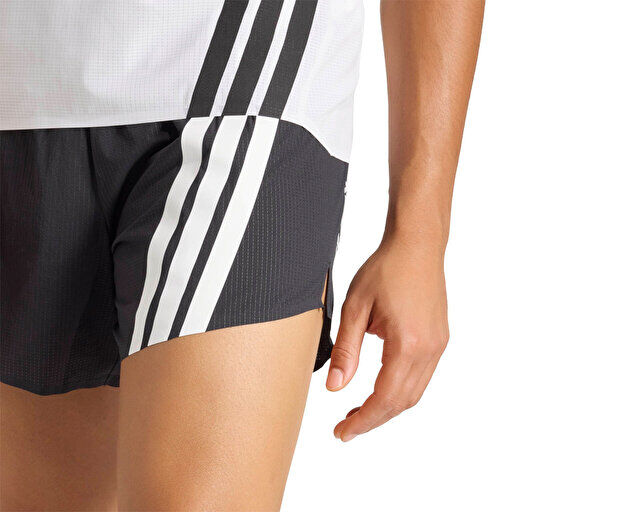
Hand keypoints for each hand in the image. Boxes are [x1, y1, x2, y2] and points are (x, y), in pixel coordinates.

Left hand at [326, 235, 448, 441]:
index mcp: (408, 344)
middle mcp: (429, 349)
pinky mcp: (439, 339)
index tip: (342, 432)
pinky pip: (421, 377)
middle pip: (402, 402)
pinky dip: (400, 391)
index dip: (362, 420)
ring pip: (414, 393)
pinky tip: (380, 388)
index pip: (384, 398)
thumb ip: (346, 350)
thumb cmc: (386, 269)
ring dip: (387, 407)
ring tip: (358, 412)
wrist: (417, 245)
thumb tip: (335, 388)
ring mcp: (438, 345)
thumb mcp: (355, 308)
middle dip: (373, 419)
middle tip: (345, 427)